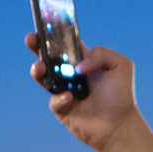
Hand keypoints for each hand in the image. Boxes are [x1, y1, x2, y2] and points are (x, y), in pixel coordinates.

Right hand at [24, 36, 141, 151]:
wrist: (120, 125)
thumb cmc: (122, 95)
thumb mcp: (120, 65)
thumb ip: (100, 54)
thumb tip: (78, 67)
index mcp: (82, 61)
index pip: (64, 44)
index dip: (52, 35)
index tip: (43, 26)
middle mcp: (71, 75)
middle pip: (48, 58)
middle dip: (36, 47)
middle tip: (30, 39)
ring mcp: (64, 92)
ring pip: (44, 78)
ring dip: (38, 71)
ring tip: (40, 67)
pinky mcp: (62, 110)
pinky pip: (54, 101)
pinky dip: (59, 98)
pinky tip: (70, 98)